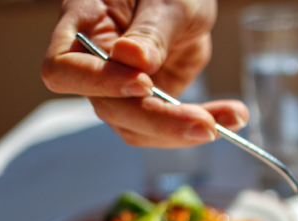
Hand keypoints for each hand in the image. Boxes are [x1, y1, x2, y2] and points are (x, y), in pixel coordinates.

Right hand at [41, 0, 246, 146]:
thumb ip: (151, 30)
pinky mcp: (151, 100)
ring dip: (184, 131)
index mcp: (85, 23)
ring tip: (233, 117)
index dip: (99, 82)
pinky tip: (233, 116)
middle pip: (109, 107)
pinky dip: (198, 124)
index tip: (144, 84)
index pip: (64, 68)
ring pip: (136, 127)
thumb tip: (130, 59)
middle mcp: (95, 61)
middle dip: (159, 121)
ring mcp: (122, 85)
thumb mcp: (169, 0)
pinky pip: (166, 125)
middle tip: (206, 125)